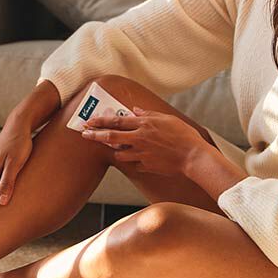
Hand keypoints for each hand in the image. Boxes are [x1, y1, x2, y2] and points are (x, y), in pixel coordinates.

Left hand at [81, 106, 212, 177]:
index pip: (116, 120)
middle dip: (95, 135)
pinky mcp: (146, 166)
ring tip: (116, 148)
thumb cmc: (183, 135)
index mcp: (144, 125)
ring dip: (116, 150)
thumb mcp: (167, 119)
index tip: (89, 121)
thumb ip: (148, 114)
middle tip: (84, 134)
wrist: (193, 156)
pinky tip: (139, 159)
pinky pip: (135, 163)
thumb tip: (134, 110)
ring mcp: (141, 154)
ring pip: (119, 153)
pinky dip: (134, 161)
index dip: (101, 120)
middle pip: (111, 136)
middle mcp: (139, 139)